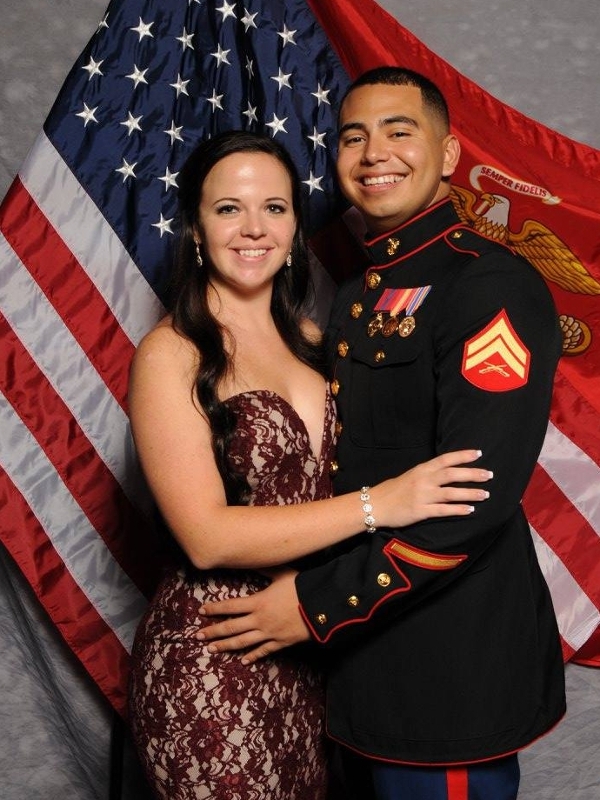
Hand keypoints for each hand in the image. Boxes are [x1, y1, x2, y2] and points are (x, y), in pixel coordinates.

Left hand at [195, 568, 309, 662]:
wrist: (322, 607)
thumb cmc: (302, 587)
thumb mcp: (282, 574)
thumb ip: (264, 568)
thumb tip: (248, 559)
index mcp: (258, 602)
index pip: (230, 606)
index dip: (215, 609)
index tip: (201, 611)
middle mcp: (260, 620)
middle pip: (231, 627)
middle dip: (213, 631)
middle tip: (197, 636)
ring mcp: (269, 634)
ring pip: (243, 643)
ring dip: (226, 646)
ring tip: (212, 650)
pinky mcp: (281, 643)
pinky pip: (263, 651)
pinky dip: (252, 657)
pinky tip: (243, 661)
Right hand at [373, 449, 492, 528]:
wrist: (376, 504)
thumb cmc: (394, 490)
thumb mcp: (412, 475)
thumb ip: (429, 473)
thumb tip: (449, 471)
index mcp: (422, 469)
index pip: (445, 459)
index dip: (463, 455)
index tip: (479, 454)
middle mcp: (423, 480)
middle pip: (452, 474)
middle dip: (472, 474)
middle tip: (489, 475)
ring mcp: (422, 496)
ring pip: (450, 493)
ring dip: (469, 493)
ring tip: (485, 494)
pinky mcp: (420, 511)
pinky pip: (442, 510)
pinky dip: (457, 510)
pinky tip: (470, 510)